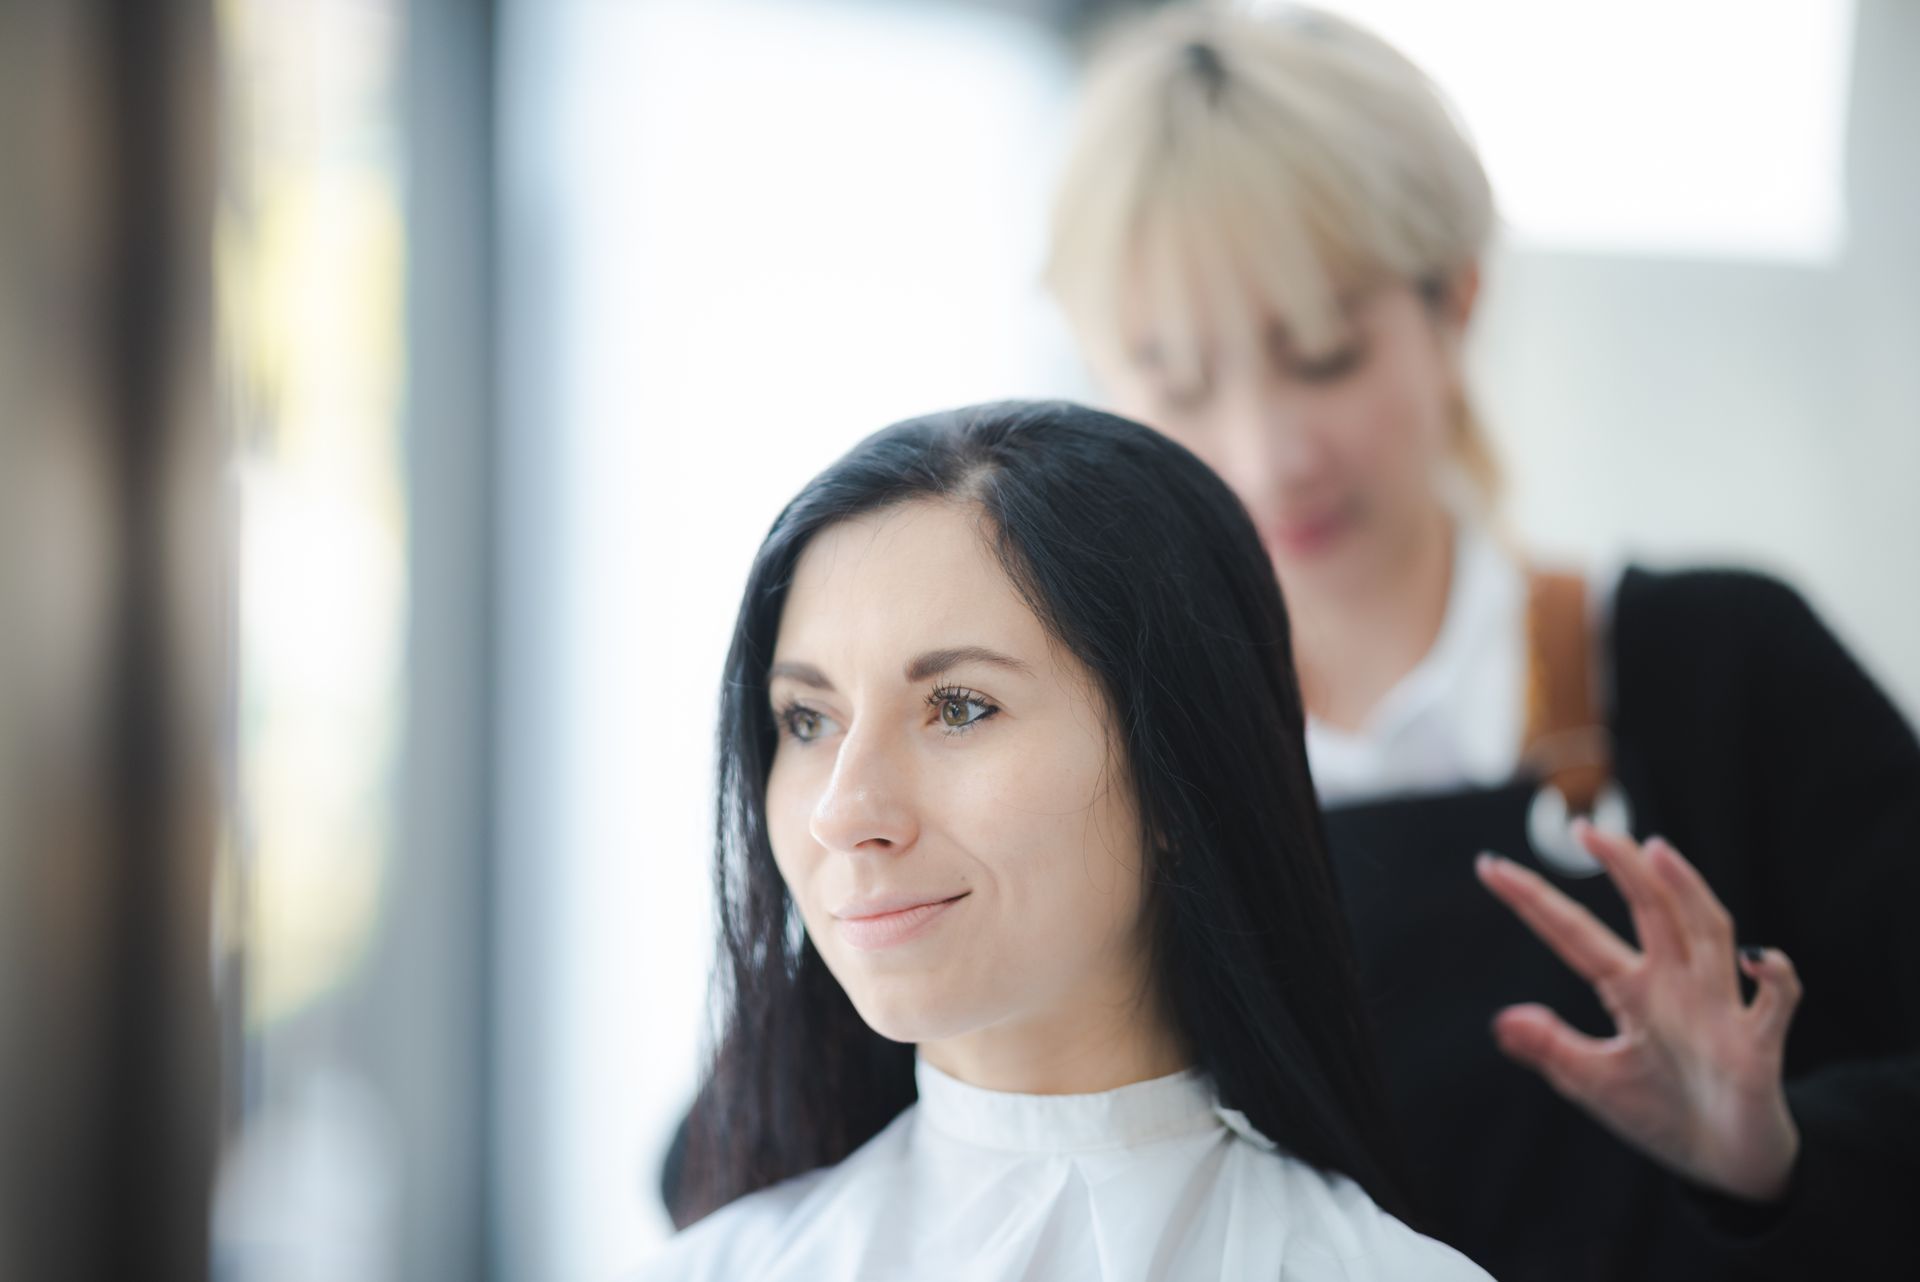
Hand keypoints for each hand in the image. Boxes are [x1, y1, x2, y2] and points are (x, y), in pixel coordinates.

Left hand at [1475, 820, 1802, 1201]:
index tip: (1489, 866)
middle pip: (1649, 910)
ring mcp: (1718, 1007)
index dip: (1534, 901)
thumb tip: (1502, 1019)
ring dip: (1687, 892)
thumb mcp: (1594, 1082)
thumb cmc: (1663, 1113)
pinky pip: (1775, 1002)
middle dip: (1620, 868)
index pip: (1576, 933)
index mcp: (1631, 990)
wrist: (1725, 1163)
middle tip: (1586, 829)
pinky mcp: (1758, 1043)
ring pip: (1708, 933)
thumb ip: (1553, 1050)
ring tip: (1658, 852)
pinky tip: (1755, 958)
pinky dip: (1773, 976)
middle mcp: (1675, 984)